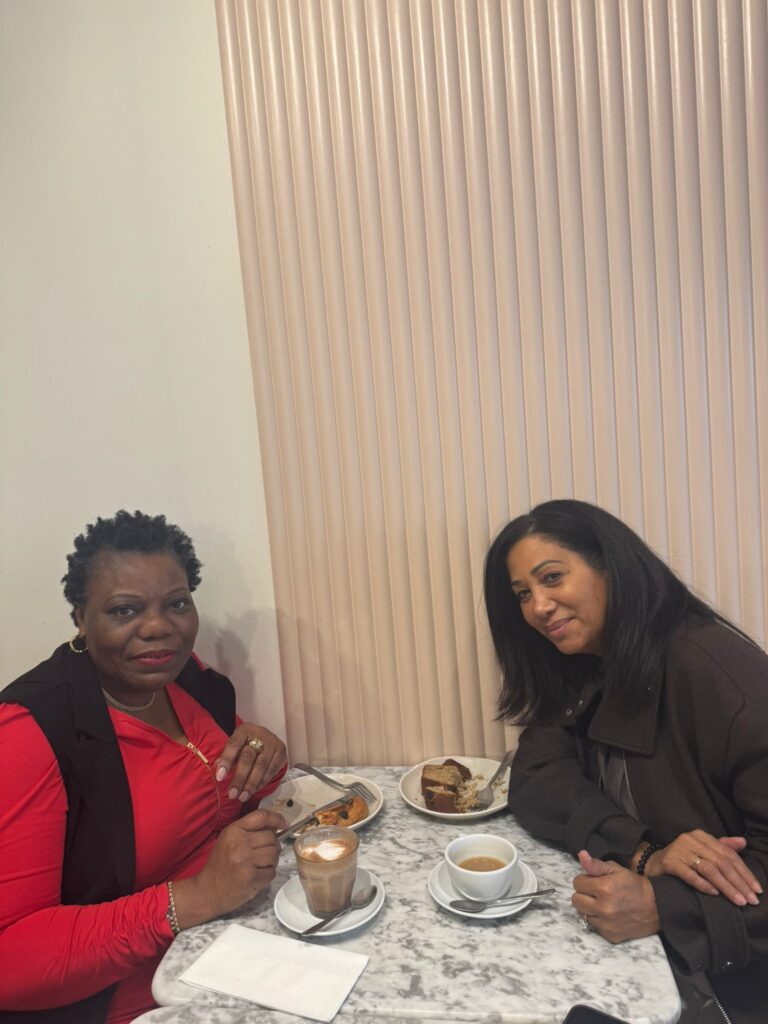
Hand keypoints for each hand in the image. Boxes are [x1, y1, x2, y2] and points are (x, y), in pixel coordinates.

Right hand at [172, 808, 286, 925]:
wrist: (207, 891)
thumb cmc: (220, 864)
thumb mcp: (228, 840)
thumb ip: (249, 831)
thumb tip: (275, 827)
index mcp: (234, 831)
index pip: (261, 817)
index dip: (276, 818)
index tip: (284, 824)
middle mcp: (239, 843)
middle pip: (271, 838)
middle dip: (273, 846)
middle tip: (265, 854)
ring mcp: (245, 861)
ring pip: (274, 855)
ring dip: (272, 861)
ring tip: (261, 866)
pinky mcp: (251, 878)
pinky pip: (271, 872)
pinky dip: (268, 875)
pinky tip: (257, 877)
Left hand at [214, 724, 286, 801]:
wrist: (264, 738)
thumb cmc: (246, 744)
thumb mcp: (235, 745)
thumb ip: (227, 757)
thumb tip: (218, 772)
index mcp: (245, 730)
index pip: (234, 744)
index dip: (226, 760)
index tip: (219, 777)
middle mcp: (260, 734)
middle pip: (248, 757)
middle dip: (239, 778)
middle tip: (232, 793)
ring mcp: (273, 743)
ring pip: (261, 766)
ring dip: (251, 784)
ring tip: (242, 797)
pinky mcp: (281, 752)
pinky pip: (271, 771)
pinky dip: (261, 783)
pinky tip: (253, 791)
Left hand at [572, 850, 659, 942]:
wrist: (656, 907)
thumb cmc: (635, 885)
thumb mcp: (617, 869)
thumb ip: (596, 864)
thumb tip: (581, 855)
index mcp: (604, 888)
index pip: (577, 883)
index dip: (585, 880)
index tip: (594, 881)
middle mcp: (604, 908)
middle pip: (576, 900)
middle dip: (584, 894)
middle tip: (597, 892)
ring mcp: (607, 924)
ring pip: (583, 914)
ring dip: (590, 908)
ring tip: (604, 903)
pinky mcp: (611, 936)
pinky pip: (594, 926)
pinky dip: (599, 920)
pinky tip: (610, 915)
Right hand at [642, 831, 760, 905]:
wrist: (652, 863)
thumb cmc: (682, 858)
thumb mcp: (702, 850)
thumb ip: (722, 846)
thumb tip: (743, 842)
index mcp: (701, 836)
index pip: (728, 854)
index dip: (744, 872)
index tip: (757, 889)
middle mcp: (690, 840)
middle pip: (721, 862)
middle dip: (739, 882)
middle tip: (751, 900)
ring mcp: (679, 850)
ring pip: (709, 869)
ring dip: (726, 886)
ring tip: (738, 901)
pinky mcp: (670, 862)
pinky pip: (690, 875)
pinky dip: (703, 884)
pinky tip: (714, 894)